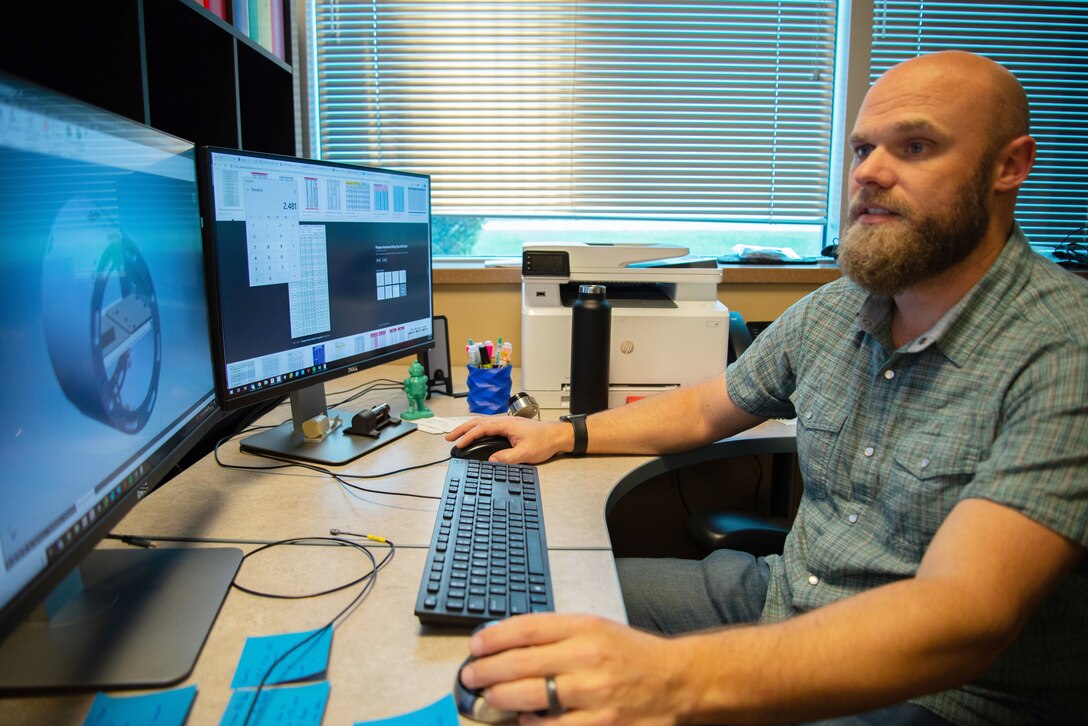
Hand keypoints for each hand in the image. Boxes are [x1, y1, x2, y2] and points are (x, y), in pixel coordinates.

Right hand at [446, 416, 567, 463]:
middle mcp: (504, 421)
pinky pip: (488, 426)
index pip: (481, 428)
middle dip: (462, 429)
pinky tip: (474, 435)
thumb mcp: (526, 453)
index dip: (468, 436)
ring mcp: (506, 423)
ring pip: (482, 423)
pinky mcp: (509, 427)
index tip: (458, 444)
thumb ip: (507, 457)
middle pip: (478, 422)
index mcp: (506, 424)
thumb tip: (491, 460)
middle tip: (449, 438)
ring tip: (457, 436)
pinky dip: (477, 429)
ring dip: (468, 428)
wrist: (557, 435)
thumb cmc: (544, 441)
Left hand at [460, 613, 686, 724]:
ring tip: (489, 696)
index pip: (525, 629)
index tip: (475, 646)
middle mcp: (587, 658)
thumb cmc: (632, 654)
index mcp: (585, 627)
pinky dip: (531, 724)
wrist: (676, 680)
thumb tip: (507, 640)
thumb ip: (555, 633)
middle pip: (519, 664)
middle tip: (471, 676)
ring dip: (500, 698)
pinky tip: (524, 718)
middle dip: (485, 671)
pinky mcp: (600, 725)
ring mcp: (593, 694)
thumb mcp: (596, 628)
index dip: (492, 638)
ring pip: (528, 698)